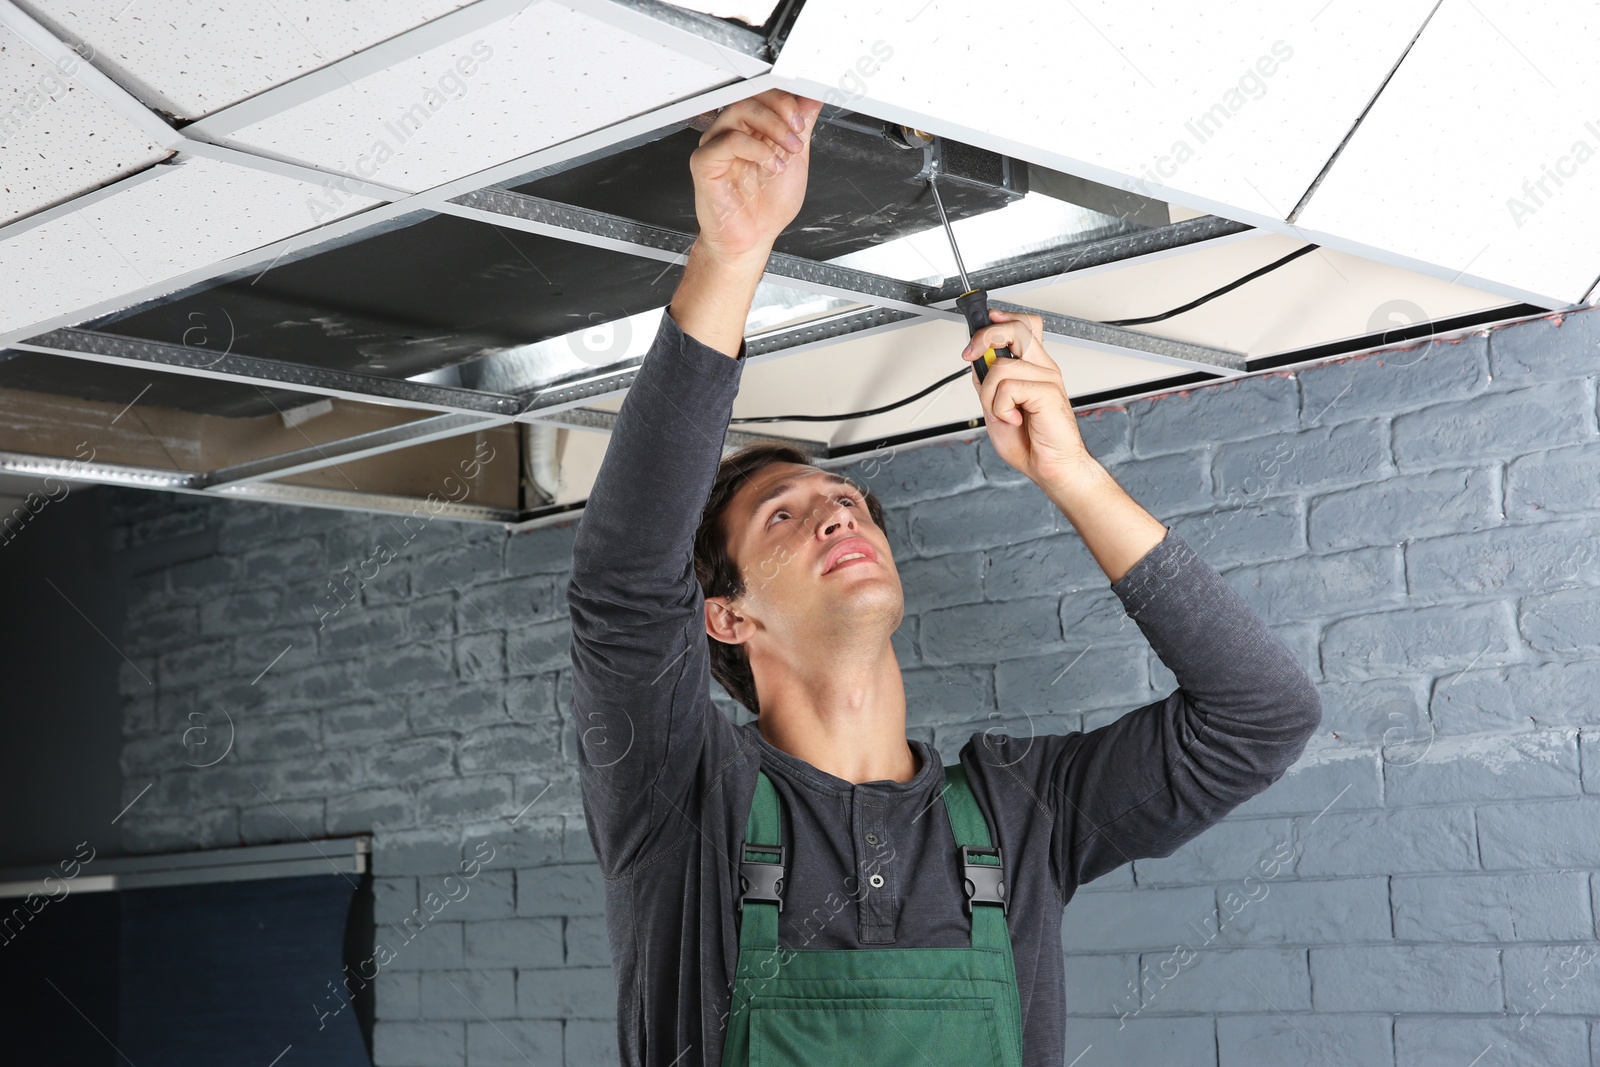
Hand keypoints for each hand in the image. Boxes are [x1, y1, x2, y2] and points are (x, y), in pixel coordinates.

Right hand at [688, 89, 823, 262]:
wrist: (753, 239)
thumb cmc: (767, 206)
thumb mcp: (796, 159)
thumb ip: (802, 127)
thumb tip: (812, 98)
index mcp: (752, 129)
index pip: (764, 94)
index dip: (786, 99)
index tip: (804, 117)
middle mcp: (732, 133)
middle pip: (751, 96)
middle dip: (781, 111)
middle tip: (797, 133)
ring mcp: (716, 145)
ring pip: (739, 110)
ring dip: (772, 127)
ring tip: (787, 153)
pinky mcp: (704, 162)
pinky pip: (728, 141)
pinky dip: (756, 149)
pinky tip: (771, 165)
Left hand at [960, 309, 1094, 487]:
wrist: (1050, 467)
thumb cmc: (1030, 442)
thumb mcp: (995, 408)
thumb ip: (988, 384)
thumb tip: (975, 362)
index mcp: (1033, 367)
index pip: (1023, 325)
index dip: (998, 321)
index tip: (978, 334)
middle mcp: (1042, 368)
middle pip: (1017, 328)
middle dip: (985, 338)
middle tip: (972, 356)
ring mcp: (1048, 378)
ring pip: (1001, 366)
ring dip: (989, 394)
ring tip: (1003, 413)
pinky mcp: (1048, 392)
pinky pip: (1008, 388)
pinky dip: (1001, 408)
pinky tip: (1014, 419)